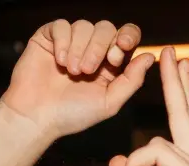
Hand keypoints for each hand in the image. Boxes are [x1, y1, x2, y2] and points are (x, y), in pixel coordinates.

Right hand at [1, 19, 153, 138]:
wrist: (37, 117)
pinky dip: (63, 42)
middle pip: (106, 28)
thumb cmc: (73, 114)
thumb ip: (132, 80)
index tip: (117, 54)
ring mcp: (71, 42)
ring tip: (71, 72)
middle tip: (87, 70)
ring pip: (84, 26)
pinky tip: (58, 61)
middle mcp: (92, 49)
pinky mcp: (49, 37)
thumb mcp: (109, 102)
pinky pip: (62, 25)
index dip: (126, 38)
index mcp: (111, 63)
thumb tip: (151, 57)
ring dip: (79, 49)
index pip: (127, 36)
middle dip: (99, 47)